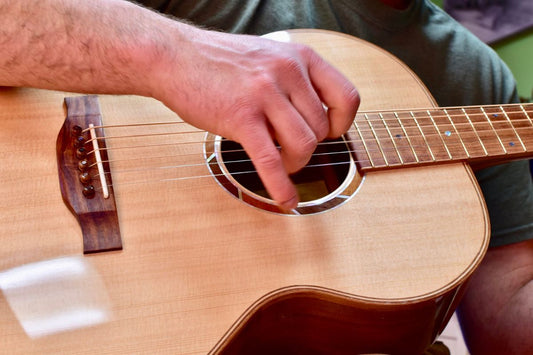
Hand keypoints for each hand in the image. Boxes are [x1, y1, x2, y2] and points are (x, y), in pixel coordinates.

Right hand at [153, 27, 359, 209]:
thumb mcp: (268, 55)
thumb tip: (315, 115)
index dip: (342, 124)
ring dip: (296, 164)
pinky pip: (271, 161)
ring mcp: (264, 94)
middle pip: (320, 129)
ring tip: (282, 165)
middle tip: (290, 153)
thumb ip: (294, 80)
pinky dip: (280, 186)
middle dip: (309, 150)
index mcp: (299, 57)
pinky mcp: (241, 117)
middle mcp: (287, 72)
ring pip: (304, 145)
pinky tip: (285, 200)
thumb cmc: (218, 61)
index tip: (328, 134)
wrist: (174, 56)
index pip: (347, 97)